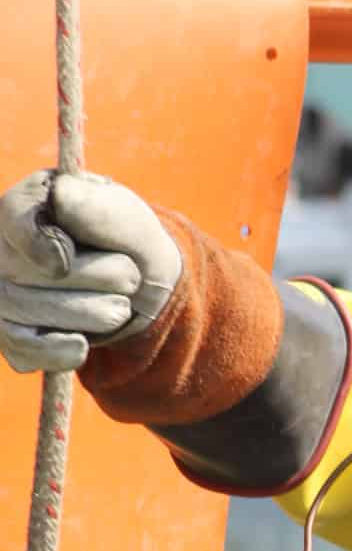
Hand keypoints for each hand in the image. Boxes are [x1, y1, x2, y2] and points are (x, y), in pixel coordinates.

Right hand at [0, 169, 181, 372]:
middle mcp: (2, 248)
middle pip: (28, 272)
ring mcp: (2, 293)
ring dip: (90, 316)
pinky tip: (83, 344)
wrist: (139, 287)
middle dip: (94, 280)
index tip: (62, 262)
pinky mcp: (12, 336)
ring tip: (119, 307)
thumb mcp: (124, 215)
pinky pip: (25, 350)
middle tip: (130, 279)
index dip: (39, 245)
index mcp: (25, 206)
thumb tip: (60, 198)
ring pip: (28, 312)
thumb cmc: (124, 241)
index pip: (15, 221)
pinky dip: (61, 351)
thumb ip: (96, 206)